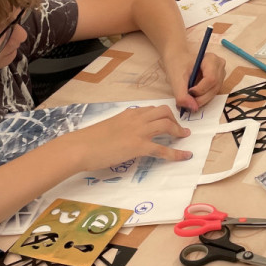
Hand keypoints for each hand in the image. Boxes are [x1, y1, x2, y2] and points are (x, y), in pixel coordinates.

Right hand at [76, 105, 191, 163]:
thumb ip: (120, 127)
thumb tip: (125, 134)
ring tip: (184, 137)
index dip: (162, 115)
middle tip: (178, 129)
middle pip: (163, 112)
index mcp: (128, 114)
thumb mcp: (108, 127)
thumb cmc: (89, 140)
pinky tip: (184, 156)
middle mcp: (136, 119)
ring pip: (167, 125)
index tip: (167, 120)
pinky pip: (163, 149)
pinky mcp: (139, 146)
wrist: (81, 147)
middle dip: (174, 119)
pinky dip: (176, 153)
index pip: (151, 109)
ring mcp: (139, 131)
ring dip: (178, 130)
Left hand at [170, 51, 225, 114]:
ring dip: (200, 99)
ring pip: (213, 93)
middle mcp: (220, 67)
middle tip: (186, 100)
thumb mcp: (176, 79)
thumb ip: (182, 95)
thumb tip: (193, 108)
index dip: (200, 89)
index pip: (211, 79)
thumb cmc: (177, 65)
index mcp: (212, 60)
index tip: (188, 91)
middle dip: (200, 98)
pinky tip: (192, 95)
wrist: (177, 60)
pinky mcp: (218, 83)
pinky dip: (201, 98)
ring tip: (188, 96)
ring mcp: (221, 75)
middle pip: (214, 88)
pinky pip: (212, 94)